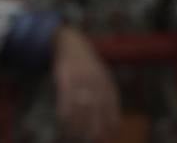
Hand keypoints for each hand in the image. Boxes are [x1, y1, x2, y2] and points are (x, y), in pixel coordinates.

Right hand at [53, 27, 120, 142]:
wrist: (72, 43)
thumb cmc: (89, 66)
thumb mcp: (104, 79)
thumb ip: (108, 99)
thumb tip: (114, 126)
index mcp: (107, 83)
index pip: (112, 109)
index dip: (110, 125)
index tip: (108, 137)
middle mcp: (96, 82)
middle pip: (97, 110)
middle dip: (94, 128)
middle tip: (91, 140)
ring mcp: (80, 79)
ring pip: (80, 106)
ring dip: (76, 124)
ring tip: (74, 136)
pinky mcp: (65, 76)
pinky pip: (65, 98)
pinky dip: (64, 112)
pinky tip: (62, 121)